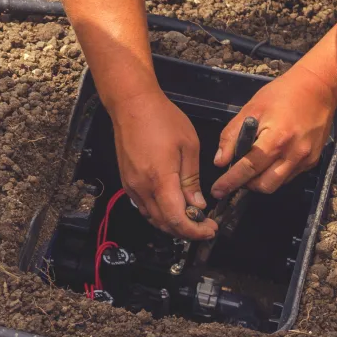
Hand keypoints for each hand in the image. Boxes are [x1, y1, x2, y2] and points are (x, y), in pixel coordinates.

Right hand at [109, 90, 213, 241]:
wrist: (131, 104)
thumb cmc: (161, 118)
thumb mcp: (188, 146)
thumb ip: (192, 180)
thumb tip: (197, 205)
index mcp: (160, 179)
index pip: (177, 219)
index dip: (195, 231)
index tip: (210, 229)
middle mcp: (142, 187)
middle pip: (163, 224)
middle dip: (186, 231)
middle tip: (205, 226)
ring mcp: (131, 185)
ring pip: (152, 218)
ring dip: (172, 224)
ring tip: (191, 218)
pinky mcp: (126, 181)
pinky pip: (143, 207)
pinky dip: (159, 213)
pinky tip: (172, 206)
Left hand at [211, 68, 336, 198]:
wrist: (318, 88)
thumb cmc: (282, 94)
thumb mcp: (252, 109)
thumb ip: (233, 136)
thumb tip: (220, 161)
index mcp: (276, 139)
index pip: (248, 168)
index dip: (230, 181)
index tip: (217, 191)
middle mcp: (293, 153)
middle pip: (264, 185)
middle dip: (247, 184)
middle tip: (237, 173)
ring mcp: (305, 159)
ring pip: (277, 184)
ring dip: (261, 181)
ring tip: (253, 166)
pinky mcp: (313, 161)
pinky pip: (289, 176)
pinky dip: (275, 174)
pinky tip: (271, 159)